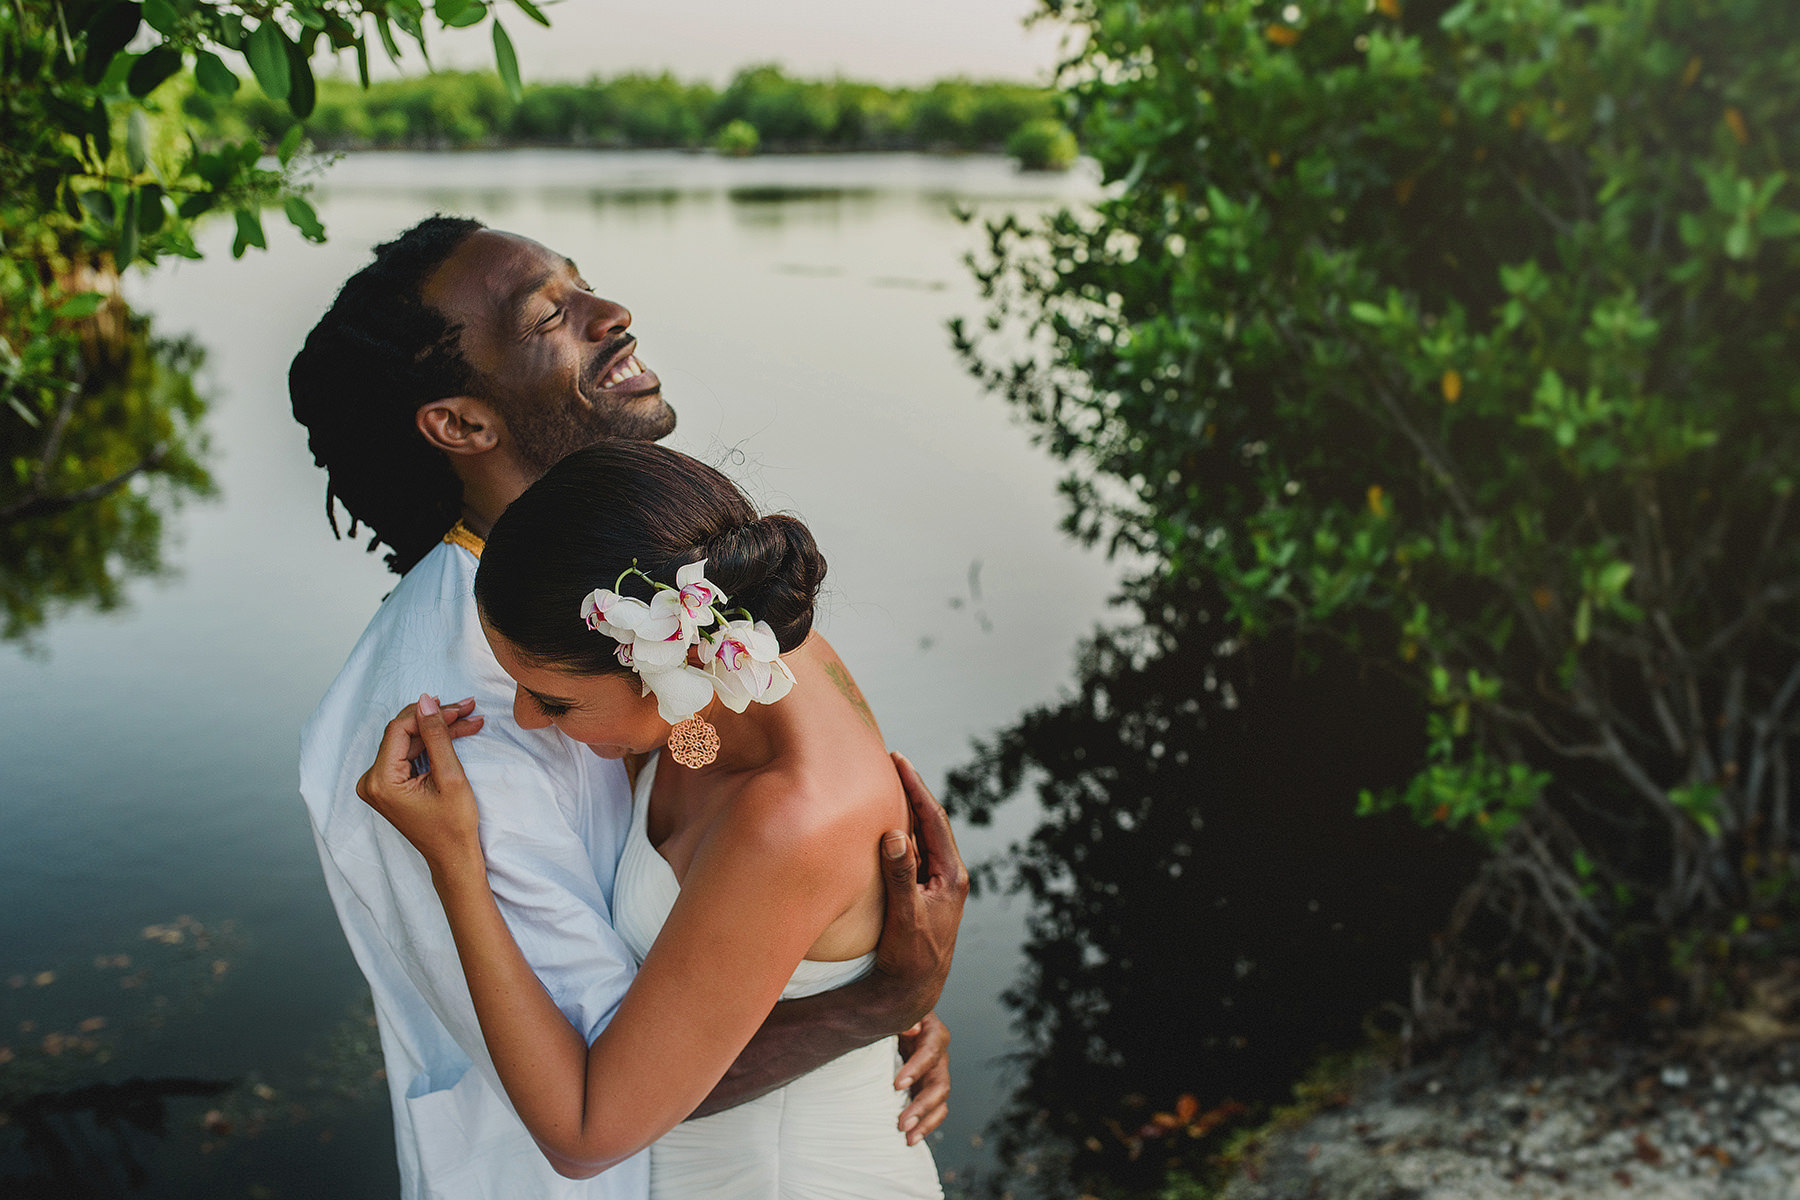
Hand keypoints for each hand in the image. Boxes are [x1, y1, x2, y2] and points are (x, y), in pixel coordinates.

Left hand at [355, 694, 486, 878]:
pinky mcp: (389, 785)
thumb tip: (426, 700)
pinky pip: (409, 754)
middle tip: (468, 709)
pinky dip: (432, 744)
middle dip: (437, 720)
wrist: (453, 857)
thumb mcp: (450, 776)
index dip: (429, 714)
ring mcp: (378, 783)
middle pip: (404, 734)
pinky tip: (456, 734)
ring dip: (439, 730)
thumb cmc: (453, 825)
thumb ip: (436, 736)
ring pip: (409, 741)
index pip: (400, 729)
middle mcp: (371, 781)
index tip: (460, 709)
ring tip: (469, 719)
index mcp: (380, 781)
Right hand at [871, 752, 968, 1028]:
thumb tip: (895, 834)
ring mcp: (936, 882)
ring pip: (921, 835)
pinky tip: (881, 822)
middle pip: (930, 820)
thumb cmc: (910, 957)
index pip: (934, 818)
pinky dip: (898, 831)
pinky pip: (912, 851)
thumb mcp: (904, 916)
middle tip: (890, 761)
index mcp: (952, 875)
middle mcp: (949, 874)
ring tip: (885, 783)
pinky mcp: (923, 890)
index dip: (916, 787)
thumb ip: (900, 875)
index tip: (898, 760)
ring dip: (904, 809)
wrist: (913, 990)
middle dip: (911, 790)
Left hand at [894, 1012, 949, 1145]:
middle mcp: (939, 1055)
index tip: (897, 1085)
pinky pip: (935, 1110)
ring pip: (940, 1100)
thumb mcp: (894, 1012)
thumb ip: (900, 1018)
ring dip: (925, 1121)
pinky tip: (912, 1139)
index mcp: (932, 1032)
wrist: (891, 1022)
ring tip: (908, 1137)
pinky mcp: (929, 1088)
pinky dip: (926, 1125)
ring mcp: (936, 1073)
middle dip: (921, 1105)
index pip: (930, 1051)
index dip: (916, 1069)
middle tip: (902, 1123)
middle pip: (939, 1082)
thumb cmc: (890, 1015)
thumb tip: (911, 1028)